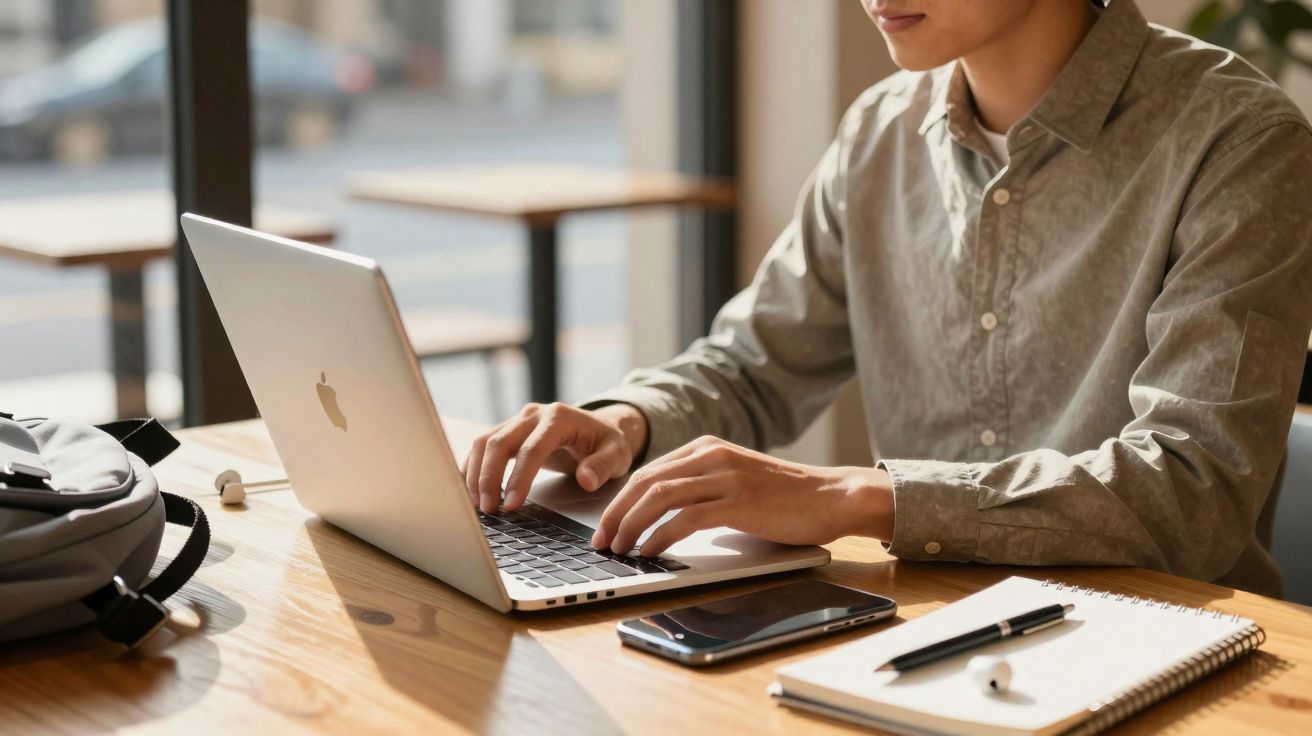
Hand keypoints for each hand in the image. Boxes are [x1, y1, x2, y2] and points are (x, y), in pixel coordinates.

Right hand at [461, 402, 647, 513]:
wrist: (599, 428)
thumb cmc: (607, 443)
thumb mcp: (617, 454)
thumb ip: (602, 466)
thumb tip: (586, 479)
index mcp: (559, 417)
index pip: (532, 448)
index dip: (519, 477)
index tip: (512, 505)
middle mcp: (533, 414)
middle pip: (499, 442)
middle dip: (489, 478)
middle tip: (488, 510)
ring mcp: (517, 420)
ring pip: (484, 443)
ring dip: (476, 474)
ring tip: (478, 505)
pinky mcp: (508, 430)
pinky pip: (482, 446)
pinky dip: (472, 467)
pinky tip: (469, 490)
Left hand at [592, 435, 894, 556]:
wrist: (834, 496)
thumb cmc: (788, 497)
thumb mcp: (737, 481)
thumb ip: (704, 489)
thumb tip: (664, 519)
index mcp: (707, 448)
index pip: (648, 472)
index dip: (620, 500)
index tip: (605, 525)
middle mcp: (712, 456)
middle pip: (645, 482)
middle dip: (616, 514)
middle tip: (602, 541)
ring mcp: (725, 477)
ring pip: (659, 497)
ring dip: (631, 526)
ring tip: (619, 550)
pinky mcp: (738, 502)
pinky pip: (685, 518)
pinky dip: (660, 536)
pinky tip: (649, 551)